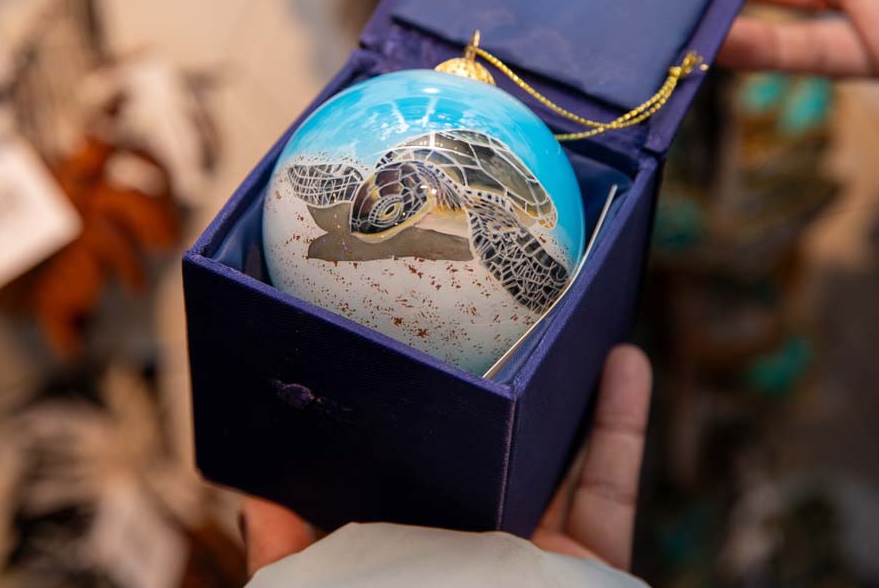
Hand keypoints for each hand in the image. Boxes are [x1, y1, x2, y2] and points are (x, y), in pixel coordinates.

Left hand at [239, 345, 652, 576]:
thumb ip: (287, 556)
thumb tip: (254, 499)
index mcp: (414, 538)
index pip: (418, 461)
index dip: (425, 409)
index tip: (425, 345)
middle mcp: (476, 533)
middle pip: (497, 446)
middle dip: (506, 386)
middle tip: (506, 315)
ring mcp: (535, 547)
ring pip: (562, 452)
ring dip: (573, 385)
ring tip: (575, 315)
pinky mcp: (587, 562)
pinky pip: (613, 486)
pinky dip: (622, 424)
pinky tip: (624, 361)